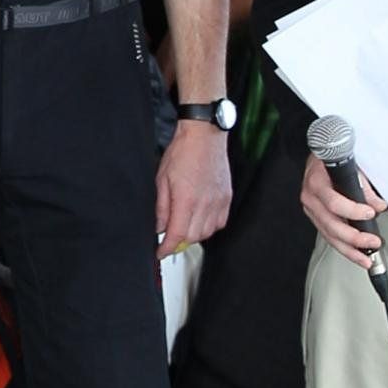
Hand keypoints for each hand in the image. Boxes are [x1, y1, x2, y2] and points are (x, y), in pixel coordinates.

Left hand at [155, 122, 232, 252]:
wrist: (204, 135)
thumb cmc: (182, 152)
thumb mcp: (162, 180)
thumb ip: (161, 208)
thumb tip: (159, 227)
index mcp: (186, 199)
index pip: (177, 235)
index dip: (167, 248)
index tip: (161, 252)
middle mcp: (205, 203)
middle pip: (193, 237)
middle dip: (179, 241)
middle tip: (170, 237)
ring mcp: (219, 201)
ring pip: (207, 232)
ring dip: (194, 234)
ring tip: (184, 226)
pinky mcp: (227, 198)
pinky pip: (220, 223)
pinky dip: (209, 226)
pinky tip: (200, 219)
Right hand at [301, 146, 385, 265]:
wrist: (316, 159)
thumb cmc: (331, 160)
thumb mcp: (350, 165)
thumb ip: (364, 186)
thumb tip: (379, 206)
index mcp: (316, 182)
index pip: (334, 202)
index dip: (353, 211)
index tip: (370, 213)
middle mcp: (310, 198)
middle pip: (331, 224)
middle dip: (354, 237)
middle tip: (373, 242)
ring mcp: (311, 210)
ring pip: (329, 235)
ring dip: (349, 250)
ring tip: (365, 259)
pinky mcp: (316, 218)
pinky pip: (328, 236)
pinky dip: (343, 247)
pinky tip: (355, 254)